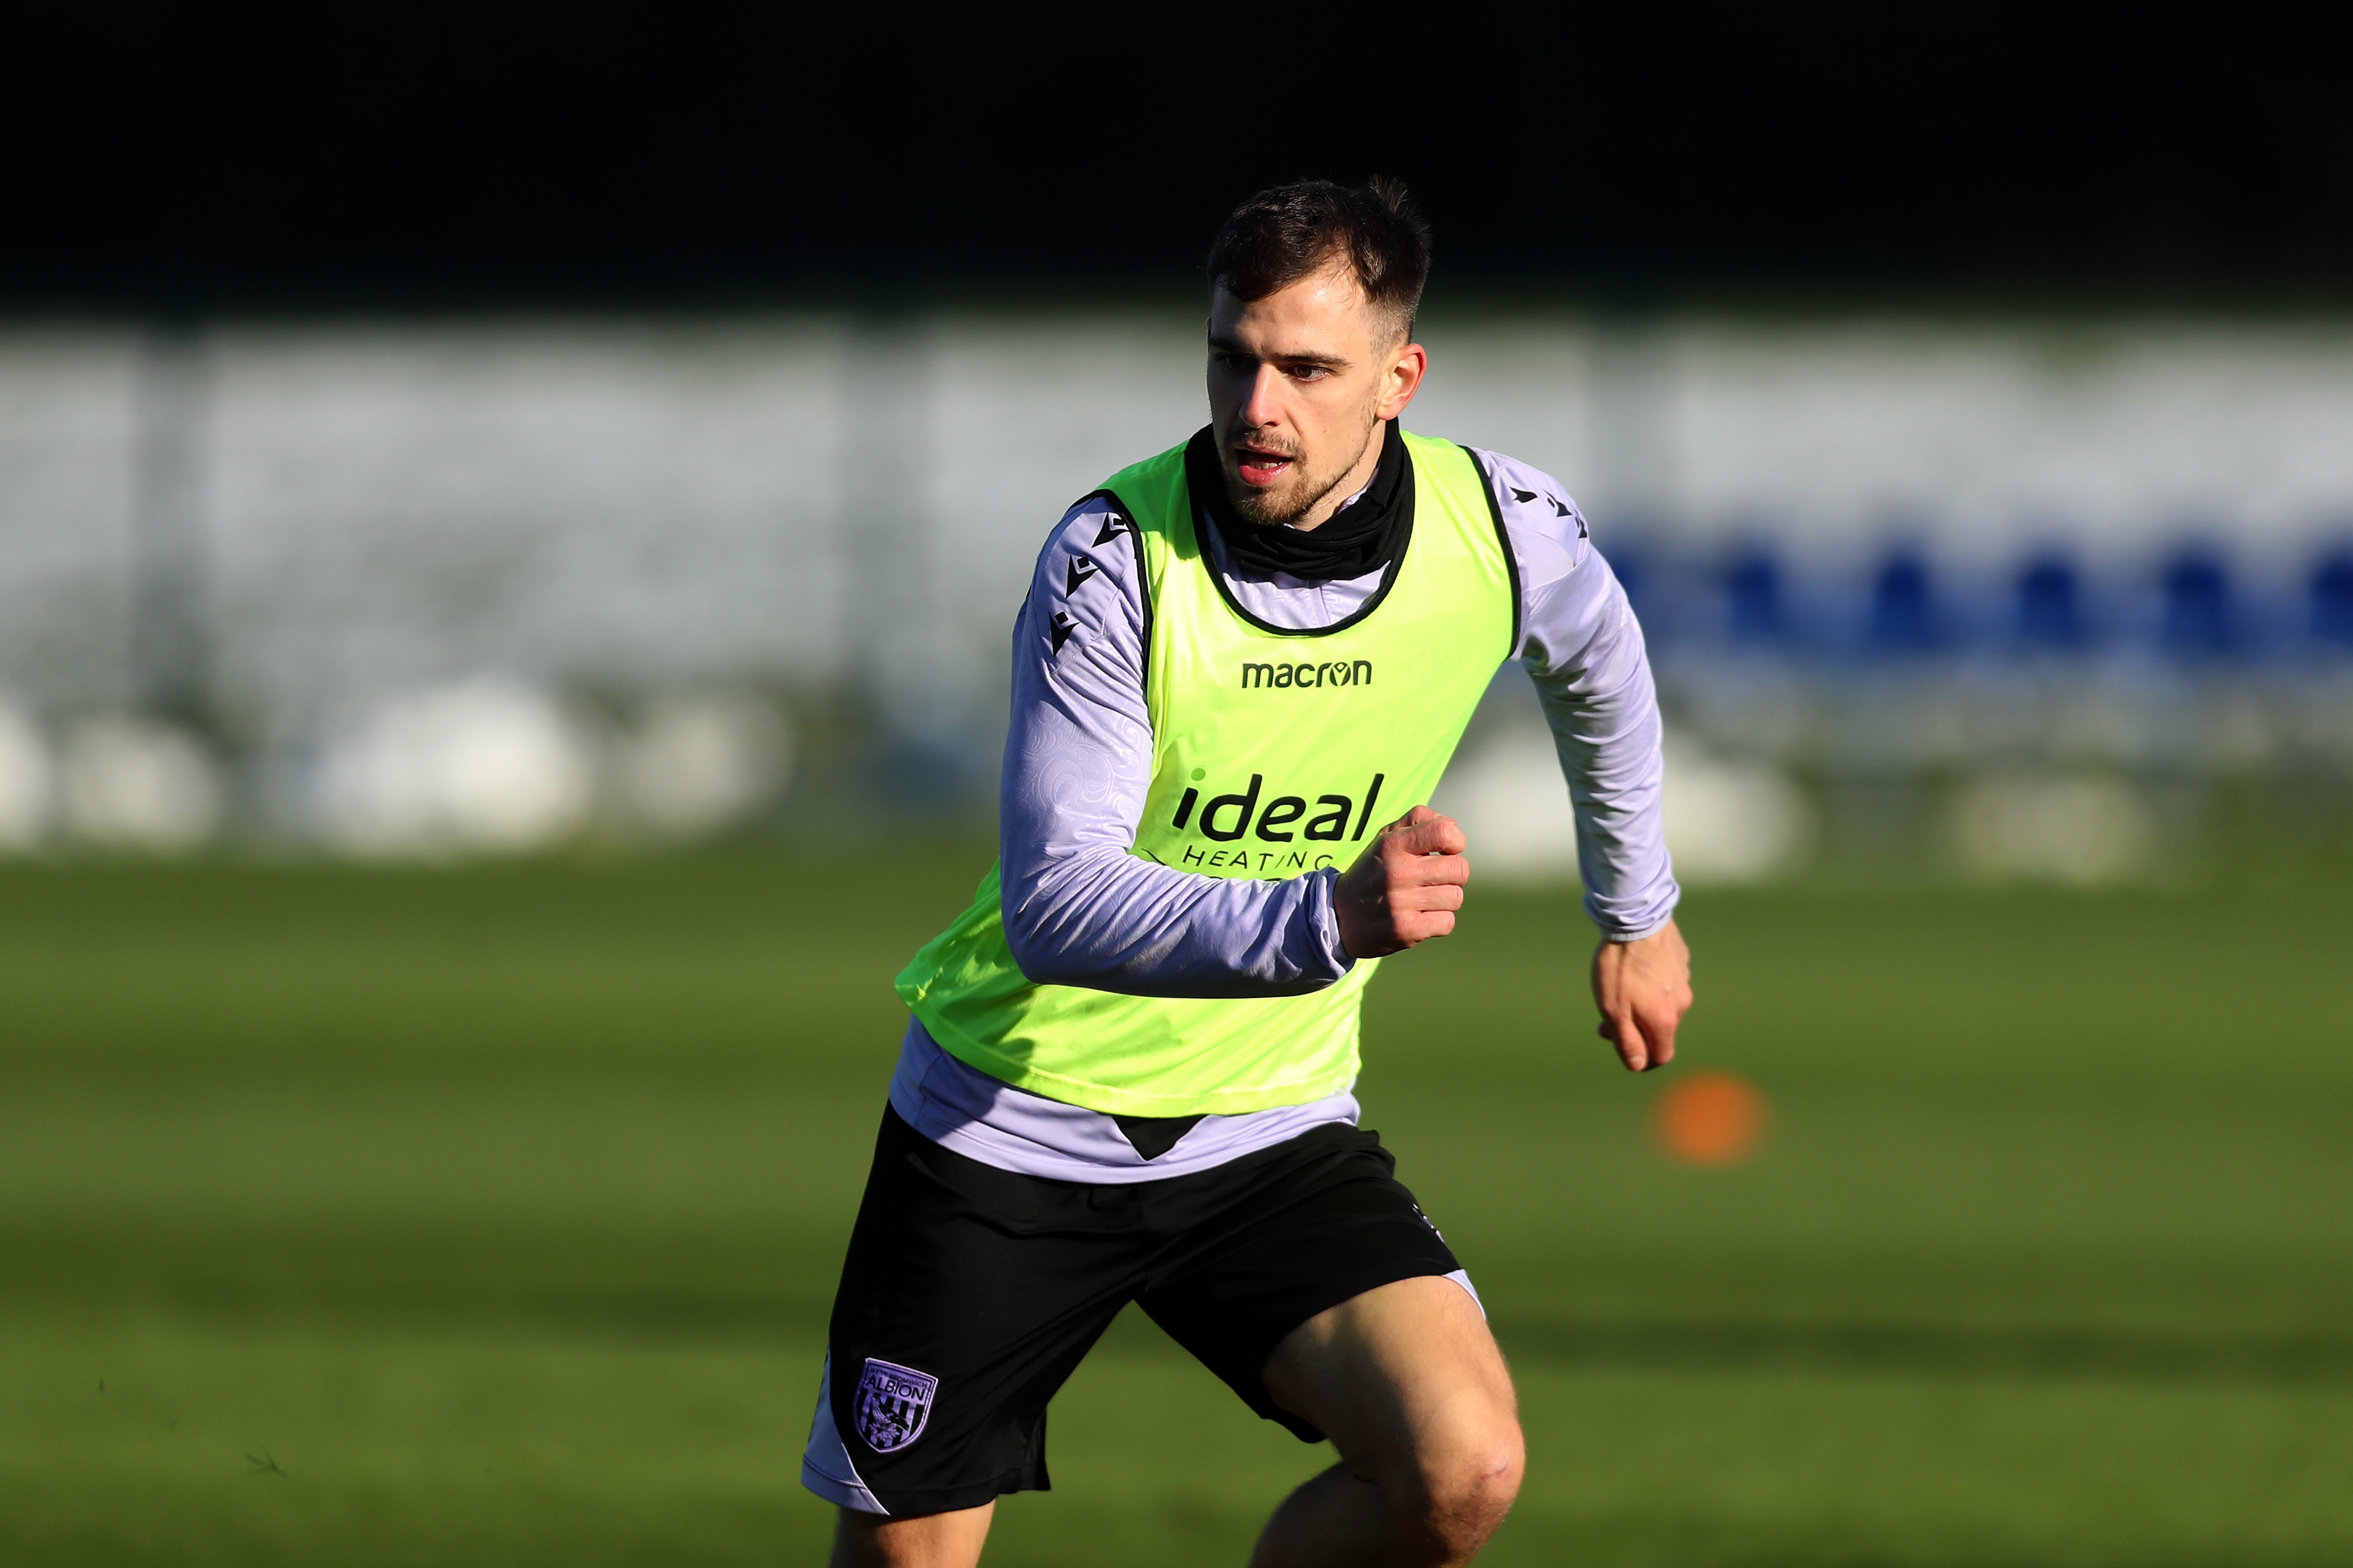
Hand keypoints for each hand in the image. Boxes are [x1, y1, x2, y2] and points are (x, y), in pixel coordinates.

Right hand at [1335, 805, 1469, 959]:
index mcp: (1392, 844)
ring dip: (1445, 899)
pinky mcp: (1405, 930)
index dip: (1455, 842)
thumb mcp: (1386, 837)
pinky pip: (1447, 922)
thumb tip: (1452, 828)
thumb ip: (1418, 820)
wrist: (1338, 916)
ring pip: (1455, 897)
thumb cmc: (1374, 872)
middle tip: (1434, 879)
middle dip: (1453, 875)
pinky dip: (1439, 921)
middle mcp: (1396, 872)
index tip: (1444, 851)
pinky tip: (1421, 917)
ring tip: (1425, 899)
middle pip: (1460, 869)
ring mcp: (1400, 903)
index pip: (1445, 832)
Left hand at [1589, 920, 1691, 1071]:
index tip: (1622, 1050)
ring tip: (1616, 989)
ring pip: (1663, 1004)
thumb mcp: (1613, 1010)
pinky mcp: (1680, 960)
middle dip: (1635, 1030)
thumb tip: (1637, 1065)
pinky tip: (1632, 969)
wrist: (1635, 919)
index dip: (1642, 1060)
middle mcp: (1681, 1003)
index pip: (1661, 1055)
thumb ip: (1626, 1040)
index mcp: (1666, 1020)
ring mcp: (1683, 980)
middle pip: (1660, 1030)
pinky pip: (1666, 981)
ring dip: (1642, 1005)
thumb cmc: (1619, 967)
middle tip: (1605, 1020)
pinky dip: (1650, 983)